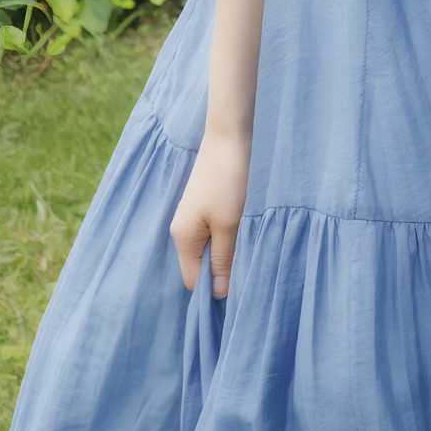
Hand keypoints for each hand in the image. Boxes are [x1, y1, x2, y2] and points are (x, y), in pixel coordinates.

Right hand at [169, 130, 249, 297]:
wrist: (229, 137)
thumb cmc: (229, 181)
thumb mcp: (229, 225)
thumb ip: (223, 260)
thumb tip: (218, 294)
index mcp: (183, 238)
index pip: (193, 281)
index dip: (213, 289)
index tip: (239, 286)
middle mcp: (182, 230)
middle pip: (200, 266)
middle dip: (222, 271)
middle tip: (247, 266)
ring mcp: (192, 217)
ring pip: (209, 249)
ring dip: (227, 253)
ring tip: (247, 246)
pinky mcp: (204, 206)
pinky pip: (213, 234)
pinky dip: (228, 238)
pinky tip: (242, 231)